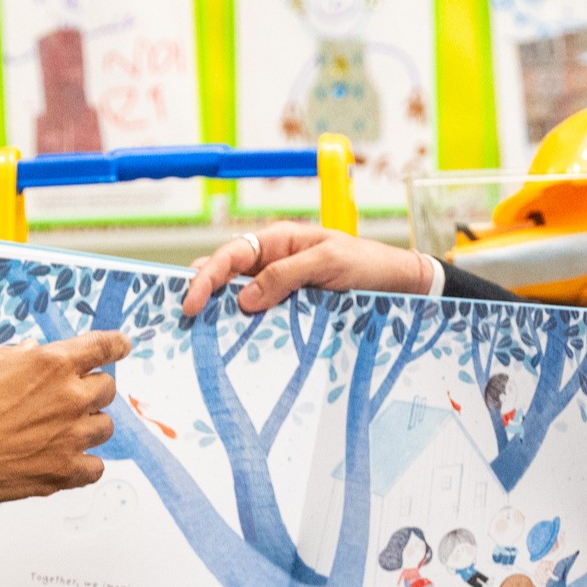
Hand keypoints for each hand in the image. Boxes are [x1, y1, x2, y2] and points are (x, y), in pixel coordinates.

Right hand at [0, 330, 124, 508]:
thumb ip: (14, 357)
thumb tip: (30, 352)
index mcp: (51, 364)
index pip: (103, 347)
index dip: (116, 345)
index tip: (122, 346)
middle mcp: (69, 398)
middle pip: (107, 389)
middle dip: (91, 390)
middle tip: (69, 398)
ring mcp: (70, 437)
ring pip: (104, 428)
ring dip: (88, 426)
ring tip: (61, 431)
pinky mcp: (63, 471)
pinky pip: (95, 468)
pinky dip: (84, 464)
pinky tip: (65, 460)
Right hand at [181, 222, 439, 317]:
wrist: (401, 285)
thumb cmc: (367, 264)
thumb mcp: (329, 263)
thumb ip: (287, 276)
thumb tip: (243, 299)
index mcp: (279, 240)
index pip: (231, 255)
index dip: (207, 277)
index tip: (192, 303)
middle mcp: (273, 263)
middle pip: (226, 277)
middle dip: (203, 295)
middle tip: (186, 322)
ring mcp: (280, 289)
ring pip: (239, 301)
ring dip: (221, 316)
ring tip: (200, 337)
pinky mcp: (291, 312)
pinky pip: (261, 320)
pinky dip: (245, 330)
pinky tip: (233, 345)